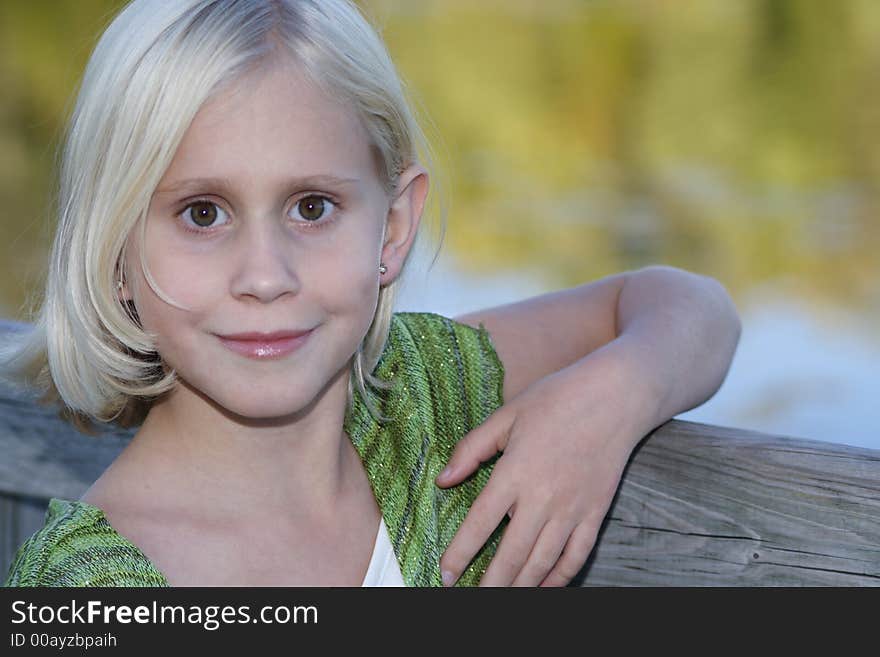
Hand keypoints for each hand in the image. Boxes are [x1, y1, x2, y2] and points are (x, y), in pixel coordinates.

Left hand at [435, 350, 650, 585]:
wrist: (616, 397)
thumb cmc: (557, 399)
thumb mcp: (507, 415)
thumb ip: (471, 449)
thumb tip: (443, 479)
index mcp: (516, 472)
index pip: (481, 523)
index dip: (460, 553)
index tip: (445, 574)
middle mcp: (543, 497)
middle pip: (512, 554)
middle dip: (490, 584)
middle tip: (472, 600)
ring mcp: (572, 509)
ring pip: (542, 562)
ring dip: (520, 586)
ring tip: (501, 600)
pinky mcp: (595, 513)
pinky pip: (576, 556)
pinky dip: (559, 579)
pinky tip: (543, 589)